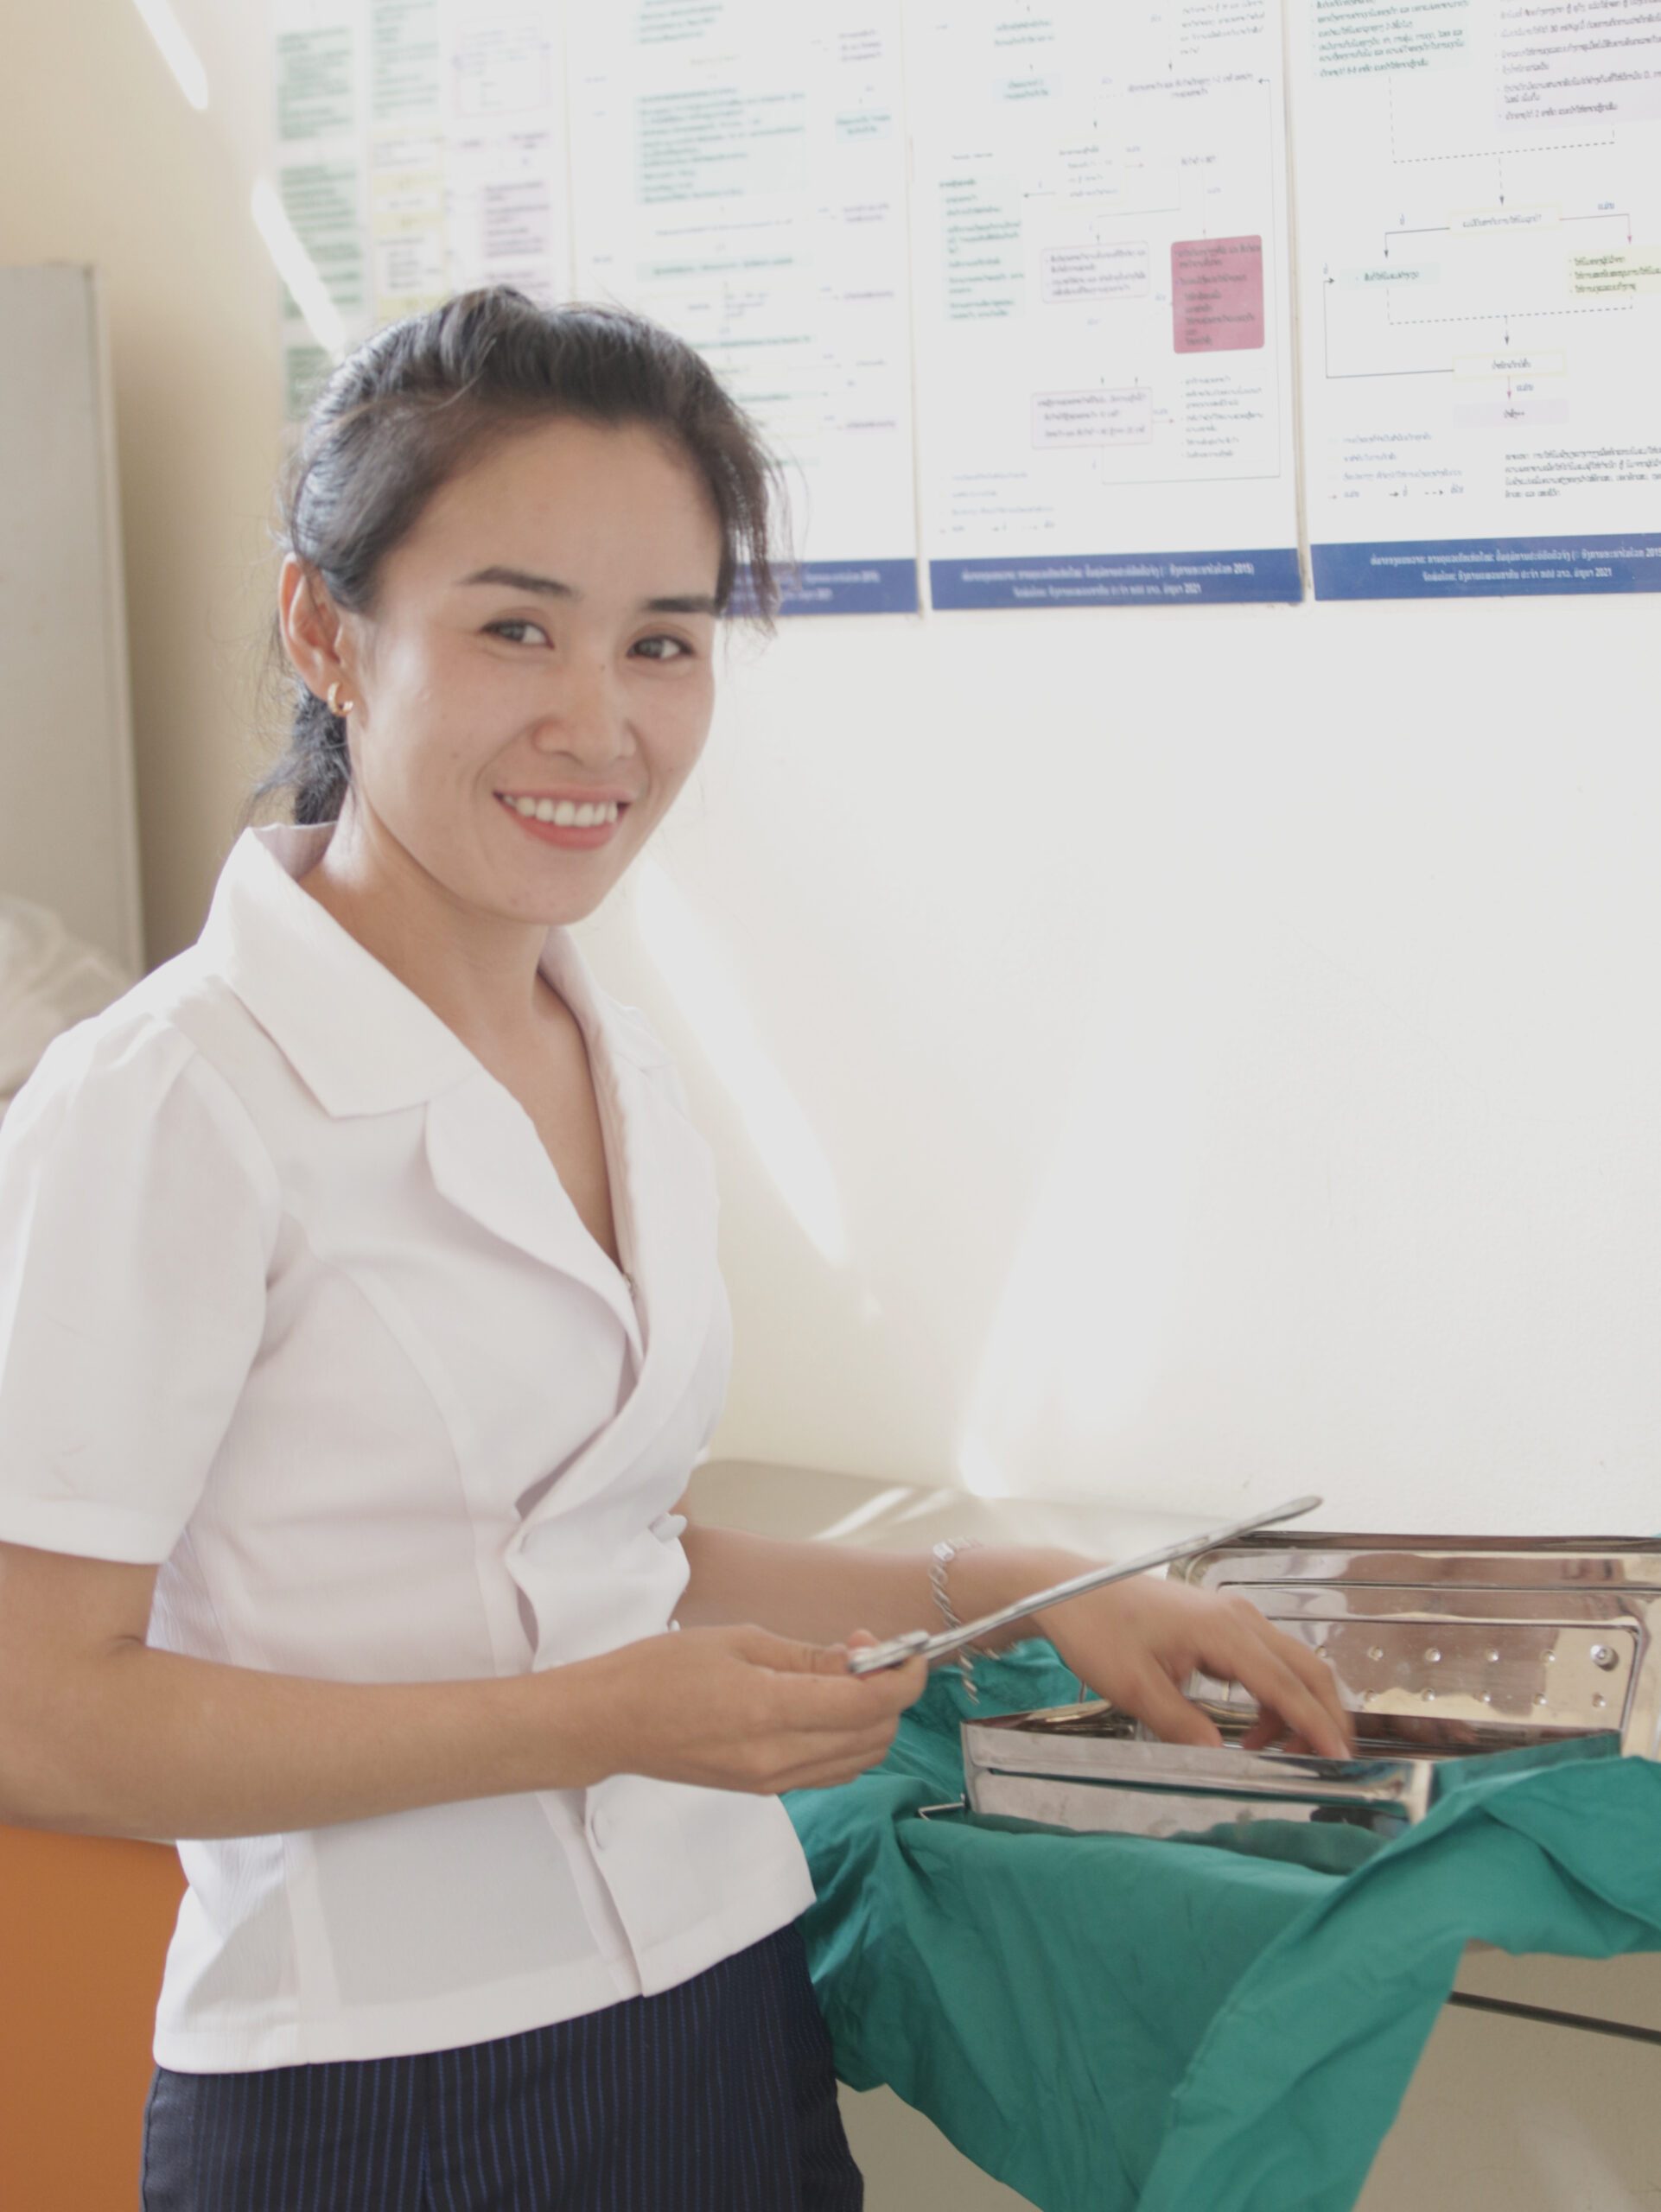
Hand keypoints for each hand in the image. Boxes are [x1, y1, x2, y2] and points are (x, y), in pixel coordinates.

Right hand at [570, 1622, 928, 1794]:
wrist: (608, 1723)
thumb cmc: (662, 1669)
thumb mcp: (739, 1641)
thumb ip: (807, 1656)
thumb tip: (861, 1658)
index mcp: (772, 1712)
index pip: (870, 1704)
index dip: (905, 1677)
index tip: (910, 1649)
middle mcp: (781, 1759)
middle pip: (875, 1736)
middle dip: (891, 1693)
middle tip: (866, 1651)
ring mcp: (773, 1782)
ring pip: (859, 1760)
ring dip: (873, 1719)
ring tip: (846, 1675)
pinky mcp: (764, 1791)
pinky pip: (830, 1771)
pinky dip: (848, 1740)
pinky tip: (827, 1705)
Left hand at [1038, 1574, 1352, 1757]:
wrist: (1070, 1591)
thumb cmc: (1097, 1631)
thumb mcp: (1132, 1687)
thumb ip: (1180, 1724)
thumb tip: (1222, 1757)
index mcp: (1223, 1631)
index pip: (1286, 1684)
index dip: (1316, 1724)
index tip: (1341, 1758)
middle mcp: (1239, 1618)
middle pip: (1306, 1668)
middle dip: (1325, 1716)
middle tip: (1328, 1762)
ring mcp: (1232, 1617)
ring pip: (1291, 1665)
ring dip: (1298, 1710)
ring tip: (1276, 1756)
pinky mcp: (1221, 1624)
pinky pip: (1267, 1663)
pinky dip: (1274, 1699)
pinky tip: (1252, 1731)